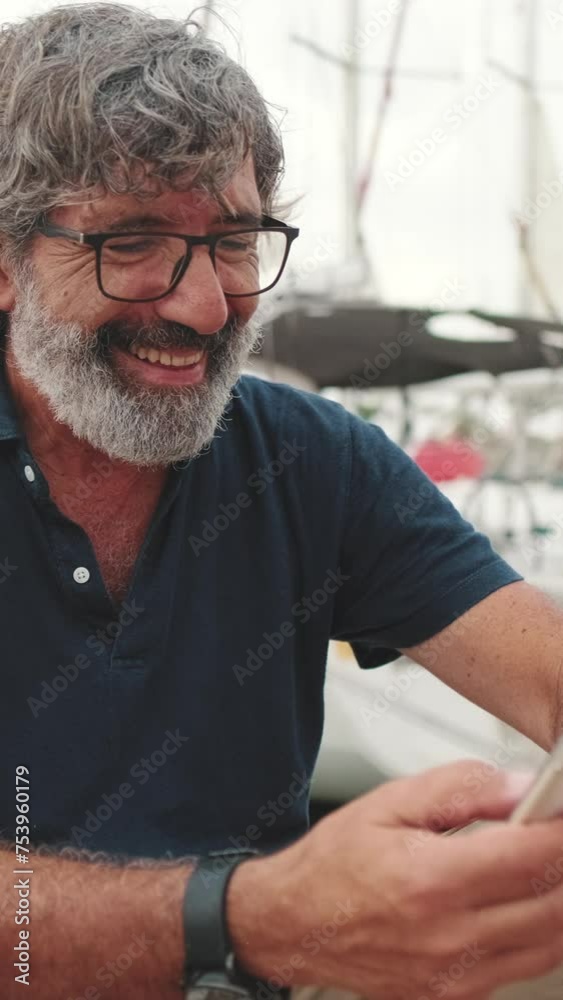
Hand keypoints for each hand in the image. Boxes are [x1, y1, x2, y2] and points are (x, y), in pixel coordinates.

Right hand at [228, 760, 562, 999]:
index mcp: (432, 879)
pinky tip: (516, 904)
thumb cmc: (334, 863)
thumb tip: (520, 788)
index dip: (559, 830)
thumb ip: (461, 789)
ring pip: (547, 944)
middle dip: (562, 864)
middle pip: (552, 905)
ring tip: (536, 866)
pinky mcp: (453, 998)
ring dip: (556, 902)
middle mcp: (449, 937)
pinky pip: (519, 969)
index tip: (559, 811)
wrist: (292, 924)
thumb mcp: (390, 802)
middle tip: (551, 834)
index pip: (531, 857)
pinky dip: (535, 935)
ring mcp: (454, 978)